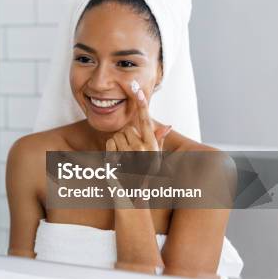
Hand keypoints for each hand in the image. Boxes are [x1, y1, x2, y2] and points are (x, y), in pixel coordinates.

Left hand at [105, 81, 170, 207]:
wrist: (133, 193)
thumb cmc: (145, 175)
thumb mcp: (155, 158)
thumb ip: (158, 140)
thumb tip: (167, 125)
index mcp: (152, 144)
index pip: (146, 118)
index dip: (141, 101)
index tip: (135, 85)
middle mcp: (142, 148)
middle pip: (128, 128)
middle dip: (127, 137)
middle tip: (130, 151)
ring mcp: (128, 154)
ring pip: (118, 135)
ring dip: (118, 144)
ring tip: (125, 158)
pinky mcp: (117, 158)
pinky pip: (110, 143)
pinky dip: (111, 149)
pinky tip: (117, 160)